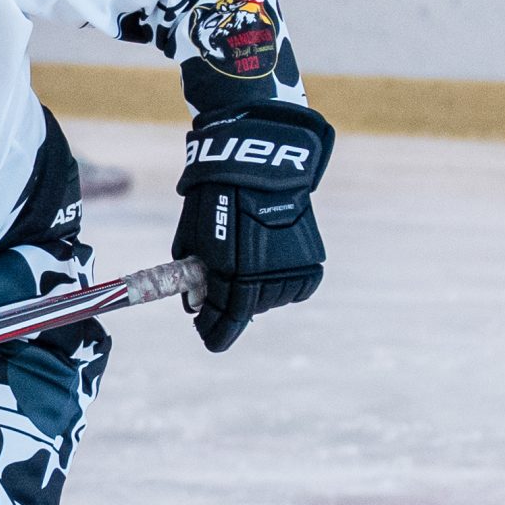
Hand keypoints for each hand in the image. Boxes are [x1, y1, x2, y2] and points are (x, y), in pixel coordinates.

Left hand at [171, 102, 333, 351]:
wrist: (261, 164)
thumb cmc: (217, 196)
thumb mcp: (193, 235)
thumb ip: (194, 274)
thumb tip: (195, 302)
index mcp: (234, 272)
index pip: (227, 319)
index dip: (216, 333)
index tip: (208, 339)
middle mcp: (266, 276)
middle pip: (248, 310)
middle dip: (232, 308)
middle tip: (221, 297)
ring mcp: (291, 268)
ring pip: (272, 299)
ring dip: (258, 294)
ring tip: (248, 269)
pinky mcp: (311, 260)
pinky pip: (295, 287)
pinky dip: (282, 283)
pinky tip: (271, 267)